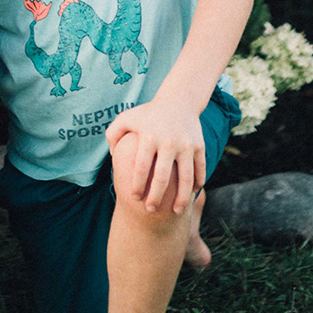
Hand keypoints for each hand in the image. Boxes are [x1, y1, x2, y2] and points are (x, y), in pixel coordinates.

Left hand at [105, 95, 205, 213]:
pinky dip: (197, 185)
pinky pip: (200, 170)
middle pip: (162, 178)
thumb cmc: (148, 114)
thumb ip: (113, 135)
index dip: (137, 185)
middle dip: (156, 198)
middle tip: (151, 210)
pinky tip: (191, 195)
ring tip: (176, 212)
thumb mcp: (126, 118)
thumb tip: (111, 157)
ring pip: (186, 179)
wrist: (178, 101)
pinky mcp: (200, 147)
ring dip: (182, 198)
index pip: (141, 167)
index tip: (135, 197)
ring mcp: (186, 145)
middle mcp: (168, 142)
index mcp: (148, 137)